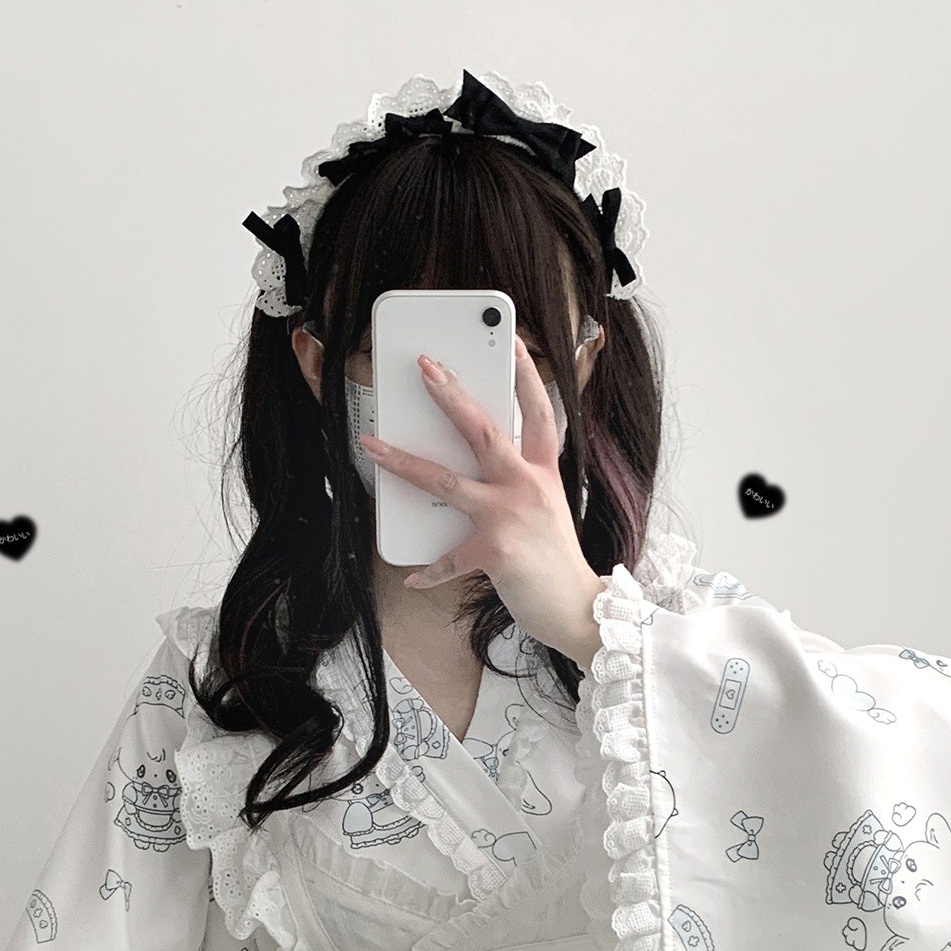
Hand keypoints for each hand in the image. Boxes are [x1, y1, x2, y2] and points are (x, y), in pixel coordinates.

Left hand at [358, 336, 608, 668]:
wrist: (577, 608)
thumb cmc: (556, 561)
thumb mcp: (547, 510)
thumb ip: (519, 486)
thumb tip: (474, 473)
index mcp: (543, 473)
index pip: (538, 414)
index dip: (526, 376)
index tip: (512, 341)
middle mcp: (528, 486)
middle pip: (484, 431)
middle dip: (451, 395)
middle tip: (425, 366)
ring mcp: (510, 516)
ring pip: (447, 481)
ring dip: (404, 462)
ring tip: (373, 446)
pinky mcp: (495, 551)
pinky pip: (448, 558)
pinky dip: (429, 570)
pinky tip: (412, 576)